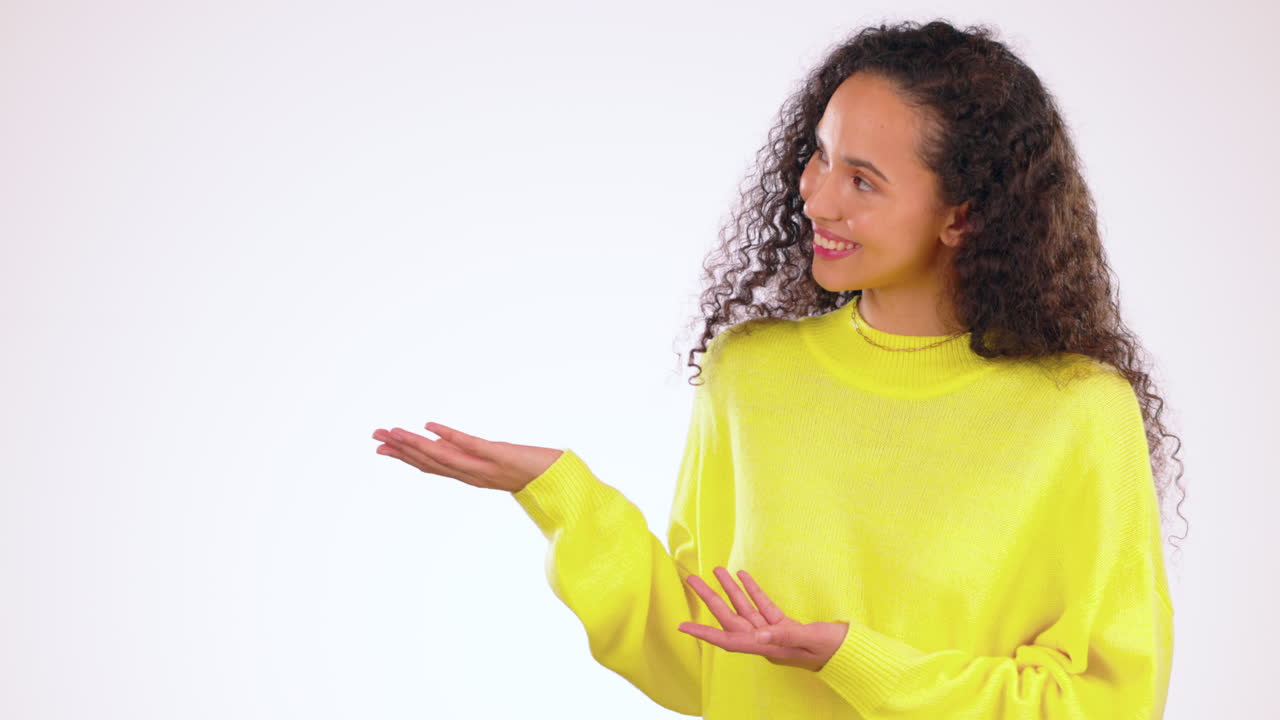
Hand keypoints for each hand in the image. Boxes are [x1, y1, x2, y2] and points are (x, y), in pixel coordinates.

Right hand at [372, 422, 562, 492]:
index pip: (430, 467)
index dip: (404, 457)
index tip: (381, 447)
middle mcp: (473, 475)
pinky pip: (471, 445)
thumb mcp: (495, 462)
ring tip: (394, 432)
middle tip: (375, 436)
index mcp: (470, 476)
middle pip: (430, 462)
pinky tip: (431, 425)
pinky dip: (450, 436)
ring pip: (443, 456)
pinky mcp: (500, 456)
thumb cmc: (531, 471)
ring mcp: (485, 467)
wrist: (561, 481)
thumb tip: (449, 444)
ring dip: (416, 444)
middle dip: (401, 449)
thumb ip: (472, 455)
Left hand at [677, 567, 849, 672]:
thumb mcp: (811, 640)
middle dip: (711, 600)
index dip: (704, 634)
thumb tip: (758, 634)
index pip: (729, 640)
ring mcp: (775, 633)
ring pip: (746, 610)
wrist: (853, 653)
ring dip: (730, 591)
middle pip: (731, 619)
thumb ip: (785, 636)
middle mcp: (766, 641)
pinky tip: (743, 576)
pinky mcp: (786, 625)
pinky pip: (764, 607)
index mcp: (768, 648)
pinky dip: (753, 591)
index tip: (682, 627)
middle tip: (692, 580)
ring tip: (715, 570)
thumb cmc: (834, 649)